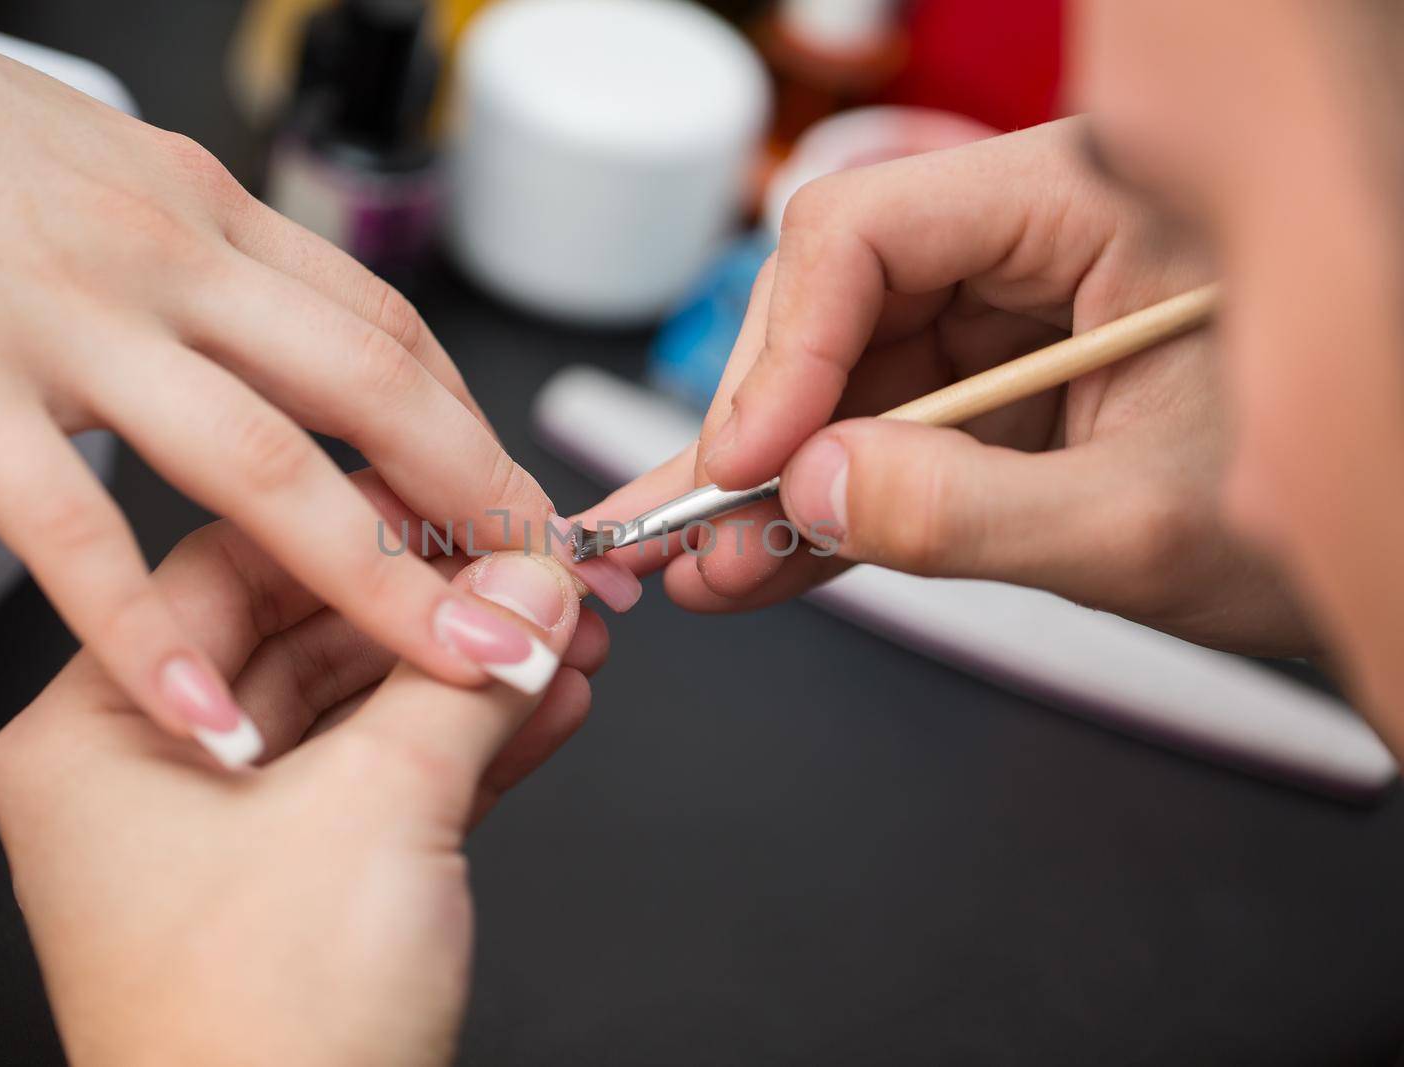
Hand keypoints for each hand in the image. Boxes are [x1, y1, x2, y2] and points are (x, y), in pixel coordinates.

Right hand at [0, 0, 637, 761]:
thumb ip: (210, 261)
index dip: (470, 427)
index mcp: (208, 214)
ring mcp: (67, 323)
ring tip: (454, 661)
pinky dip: (145, 633)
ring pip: (258, 463)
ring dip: (374, 576)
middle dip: (476, 503)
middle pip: (370, 392)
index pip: (383, 331)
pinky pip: (69, 531)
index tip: (520, 505)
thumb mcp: (115, 177)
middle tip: (546, 593)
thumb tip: (291, 335)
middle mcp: (165, 261)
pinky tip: (206, 713)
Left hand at [0, 520, 606, 1065]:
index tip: (461, 504)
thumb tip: (531, 589)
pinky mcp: (304, 891)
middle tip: (537, 577)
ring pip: (366, 716)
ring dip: (476, 680)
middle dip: (444, 613)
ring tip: (568, 642)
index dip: (362, 524)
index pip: (235, 567)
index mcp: (97, 736)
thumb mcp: (377, 811)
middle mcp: (148, 781)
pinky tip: (552, 710)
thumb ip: (465, 679)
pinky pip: (394, 786)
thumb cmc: (259, 1048)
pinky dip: (475, 750)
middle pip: (313, 640)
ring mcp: (228, 841)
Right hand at [590, 119, 1311, 655]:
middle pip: (838, 305)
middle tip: (690, 529)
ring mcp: (1015, 319)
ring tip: (703, 566)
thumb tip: (801, 493)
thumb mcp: (1146, 522)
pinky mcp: (1008, 395)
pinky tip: (763, 561)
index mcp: (1090, 203)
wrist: (1392, 534)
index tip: (743, 463)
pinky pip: (893, 436)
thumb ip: (968, 513)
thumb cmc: (1336, 492)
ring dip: (774, 483)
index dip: (783, 350)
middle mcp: (1036, 241)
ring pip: (850, 381)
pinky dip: (835, 505)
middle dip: (761, 430)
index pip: (871, 234)